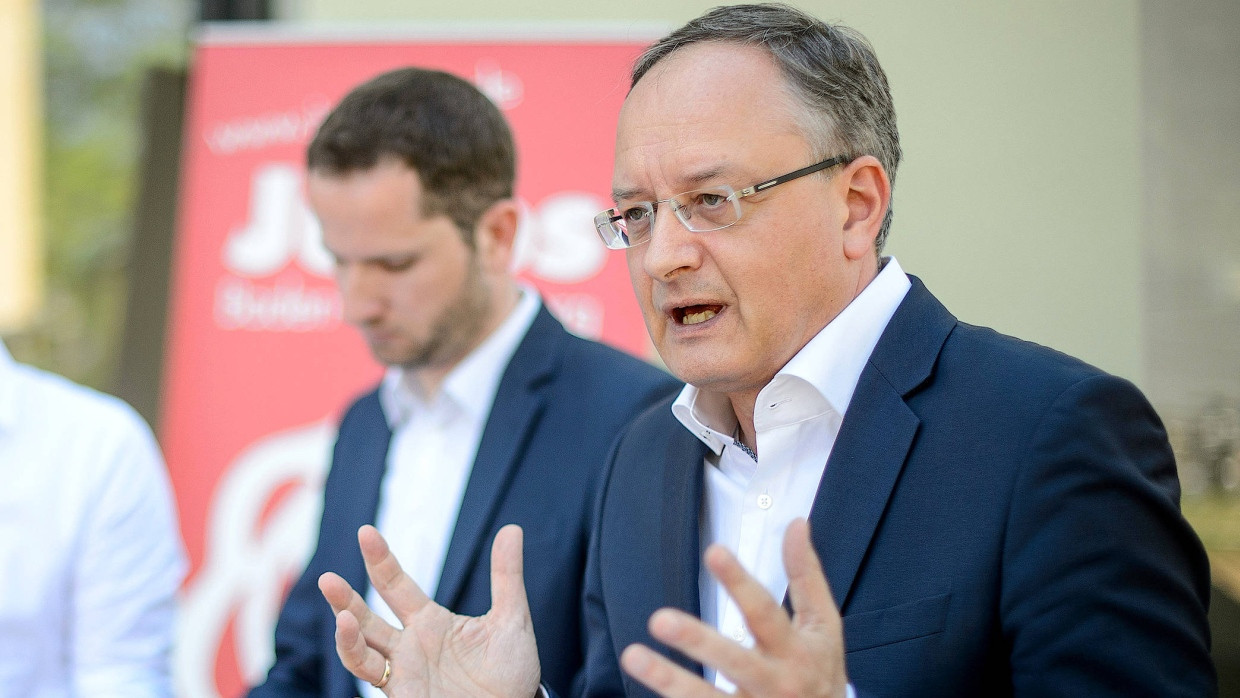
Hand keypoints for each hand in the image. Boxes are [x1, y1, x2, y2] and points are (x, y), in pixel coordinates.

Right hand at [318, 524, 540, 697]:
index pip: (396, 585)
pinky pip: (370, 673)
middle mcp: (410, 644)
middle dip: (344, 597)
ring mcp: (403, 670)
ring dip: (345, 629)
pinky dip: (355, 652)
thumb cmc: (511, 672)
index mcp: (430, 621)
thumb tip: (512, 528)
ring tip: (339, 611)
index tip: (366, 532)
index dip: (380, 560)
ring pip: (360, 646)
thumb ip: (506, 576)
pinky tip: (349, 631)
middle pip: (366, 615)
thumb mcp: (511, 619)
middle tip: (326, 578)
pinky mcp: (402, 693)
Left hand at [619, 519, 847, 697]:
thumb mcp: (823, 625)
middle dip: (698, 641)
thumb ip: (806, 576)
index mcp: (796, 650)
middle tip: (659, 619)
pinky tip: (645, 692)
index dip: (740, 583)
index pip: (765, 612)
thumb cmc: (821, 671)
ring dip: (669, 680)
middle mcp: (776, 683)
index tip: (714, 552)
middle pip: (735, 661)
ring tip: (633, 656)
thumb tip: (795, 524)